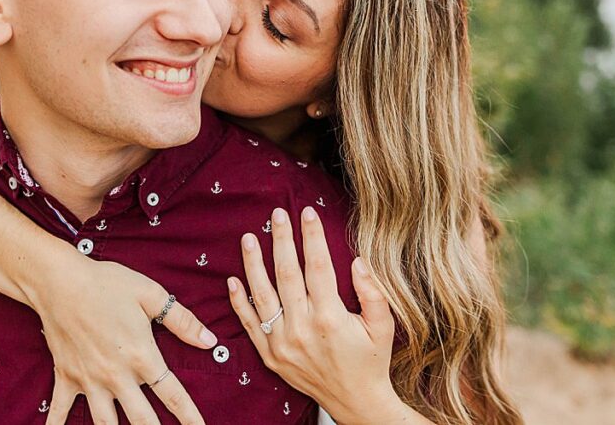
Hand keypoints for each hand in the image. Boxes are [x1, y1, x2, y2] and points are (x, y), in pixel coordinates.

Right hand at [17, 242, 213, 423]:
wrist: (59, 282)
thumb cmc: (107, 283)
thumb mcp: (150, 294)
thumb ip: (182, 320)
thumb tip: (209, 341)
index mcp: (141, 355)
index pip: (172, 395)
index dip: (189, 417)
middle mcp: (116, 375)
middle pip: (142, 420)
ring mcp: (88, 379)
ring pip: (104, 424)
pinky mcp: (66, 377)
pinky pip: (60, 411)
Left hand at [227, 206, 398, 423]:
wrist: (355, 402)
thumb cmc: (370, 361)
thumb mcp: (382, 327)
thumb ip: (372, 292)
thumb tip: (359, 260)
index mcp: (330, 317)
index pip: (317, 266)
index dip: (311, 237)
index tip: (307, 213)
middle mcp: (302, 328)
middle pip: (286, 273)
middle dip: (281, 240)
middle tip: (276, 214)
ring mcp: (282, 342)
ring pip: (262, 295)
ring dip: (253, 264)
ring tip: (247, 238)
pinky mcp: (270, 355)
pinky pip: (249, 324)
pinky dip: (238, 302)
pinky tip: (232, 280)